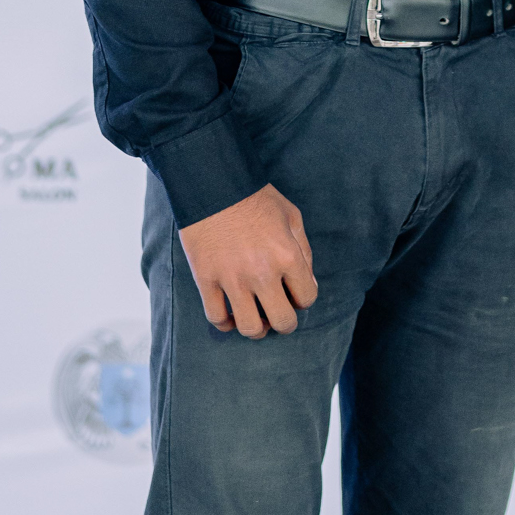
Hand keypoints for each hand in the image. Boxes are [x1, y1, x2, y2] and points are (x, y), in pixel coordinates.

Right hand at [178, 182, 317, 336]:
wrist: (214, 184)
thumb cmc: (257, 199)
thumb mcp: (292, 217)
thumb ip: (304, 251)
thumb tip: (308, 284)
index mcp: (287, 255)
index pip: (307, 298)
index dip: (303, 299)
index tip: (295, 294)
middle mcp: (262, 273)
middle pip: (282, 321)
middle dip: (285, 323)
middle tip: (279, 315)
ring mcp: (232, 279)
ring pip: (249, 328)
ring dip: (257, 329)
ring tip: (256, 319)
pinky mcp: (206, 280)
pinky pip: (216, 318)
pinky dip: (226, 323)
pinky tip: (231, 315)